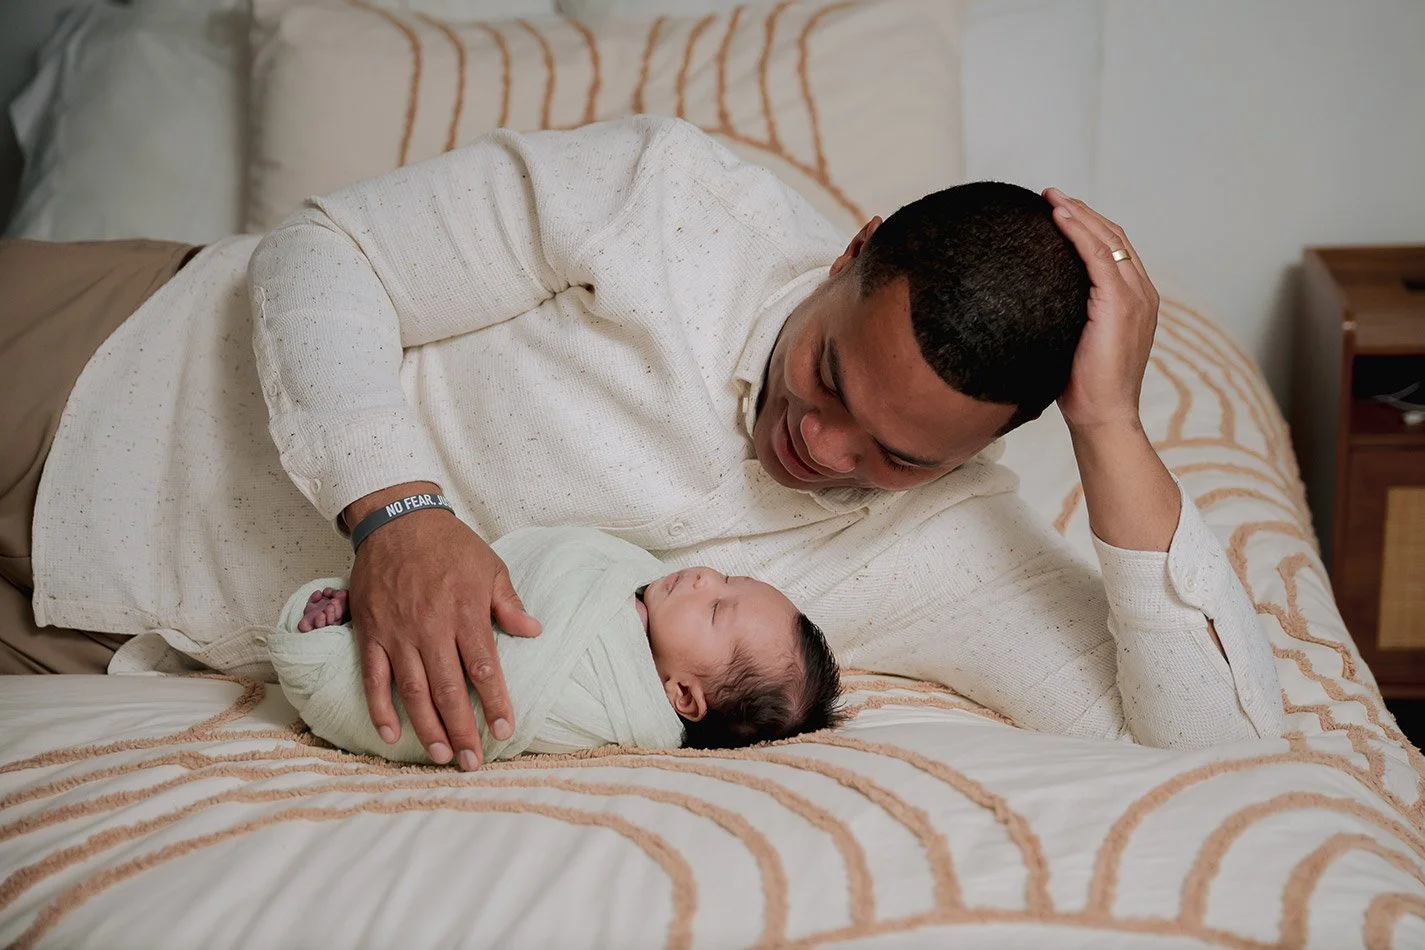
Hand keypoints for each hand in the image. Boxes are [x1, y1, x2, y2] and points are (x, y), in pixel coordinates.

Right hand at [345, 483, 540, 769]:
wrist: (397, 522)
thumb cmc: (449, 546)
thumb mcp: (490, 567)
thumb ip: (509, 604)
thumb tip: (533, 632)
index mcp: (465, 613)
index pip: (483, 669)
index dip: (494, 704)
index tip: (504, 731)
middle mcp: (431, 628)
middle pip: (448, 690)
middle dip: (462, 730)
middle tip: (472, 762)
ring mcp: (398, 634)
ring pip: (413, 692)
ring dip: (428, 728)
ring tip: (442, 756)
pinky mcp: (371, 634)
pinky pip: (375, 679)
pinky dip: (381, 709)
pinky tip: (393, 735)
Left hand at [1043, 188, 1160, 431]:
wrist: (1102, 416)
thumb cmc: (1084, 389)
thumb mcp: (1074, 342)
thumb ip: (1069, 317)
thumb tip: (1034, 305)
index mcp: (1134, 301)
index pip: (1115, 251)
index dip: (1089, 226)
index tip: (1059, 211)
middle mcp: (1141, 293)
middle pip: (1114, 237)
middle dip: (1083, 212)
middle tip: (1051, 195)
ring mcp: (1135, 296)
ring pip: (1107, 240)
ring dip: (1078, 214)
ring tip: (1050, 198)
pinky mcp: (1120, 303)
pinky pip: (1098, 256)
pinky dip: (1078, 232)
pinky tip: (1058, 218)